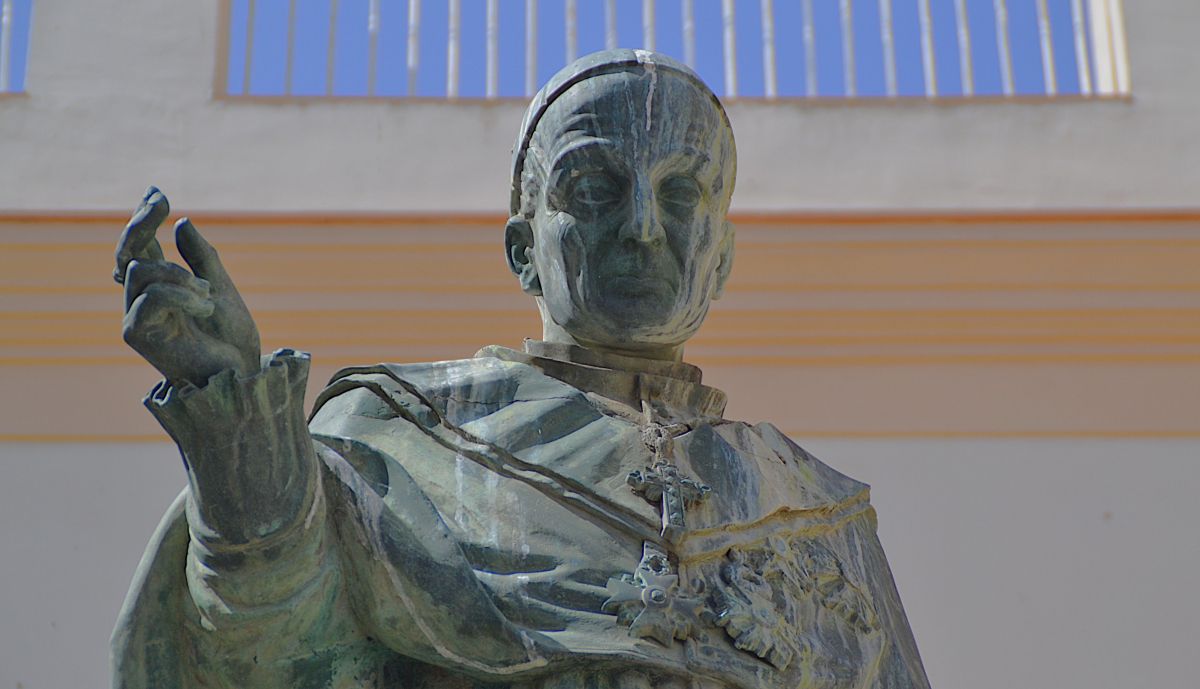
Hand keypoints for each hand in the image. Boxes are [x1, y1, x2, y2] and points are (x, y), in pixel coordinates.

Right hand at [115, 187, 260, 387]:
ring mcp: (137, 316)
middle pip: (128, 252)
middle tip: (162, 202)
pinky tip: (205, 307)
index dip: (143, 217)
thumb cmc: (231, 339)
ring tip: (209, 294)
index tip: (157, 192)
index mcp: (160, 286)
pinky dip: (181, 295)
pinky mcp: (137, 333)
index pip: (142, 246)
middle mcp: (142, 299)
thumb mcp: (221, 288)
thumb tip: (182, 223)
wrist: (241, 373)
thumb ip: (201, 258)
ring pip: (142, 270)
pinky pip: (151, 296)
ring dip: (180, 275)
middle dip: (142, 222)